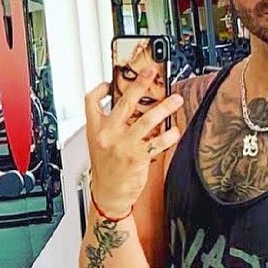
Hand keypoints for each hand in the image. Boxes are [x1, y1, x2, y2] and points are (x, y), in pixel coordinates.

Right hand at [84, 68, 182, 217]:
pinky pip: (156, 143)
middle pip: (125, 102)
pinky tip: (175, 131)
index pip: (91, 100)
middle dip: (140, 84)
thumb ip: (111, 126)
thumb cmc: (107, 171)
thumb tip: (128, 109)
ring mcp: (122, 145)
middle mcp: (107, 135)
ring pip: (146, 120)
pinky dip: (168, 136)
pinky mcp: (136, 158)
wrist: (108, 195)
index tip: (112, 81)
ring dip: (164, 108)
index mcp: (95, 129)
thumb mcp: (100, 145)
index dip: (101, 88)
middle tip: (152, 72)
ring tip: (176, 100)